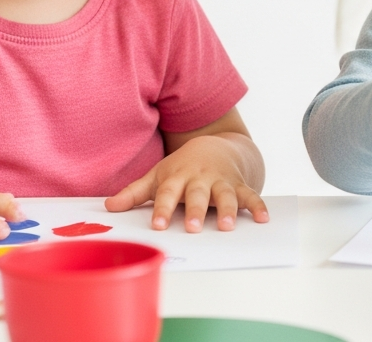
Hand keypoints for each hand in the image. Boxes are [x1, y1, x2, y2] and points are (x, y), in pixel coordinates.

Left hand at [105, 134, 267, 232]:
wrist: (217, 143)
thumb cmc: (183, 165)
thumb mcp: (158, 175)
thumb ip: (134, 192)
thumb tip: (108, 206)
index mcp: (178, 177)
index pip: (168, 194)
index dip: (163, 210)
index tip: (158, 225)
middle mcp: (200, 179)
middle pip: (198, 195)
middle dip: (196, 211)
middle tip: (194, 228)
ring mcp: (222, 181)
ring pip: (226, 195)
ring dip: (228, 210)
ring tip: (227, 226)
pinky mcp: (239, 184)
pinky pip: (250, 195)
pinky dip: (258, 206)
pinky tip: (263, 219)